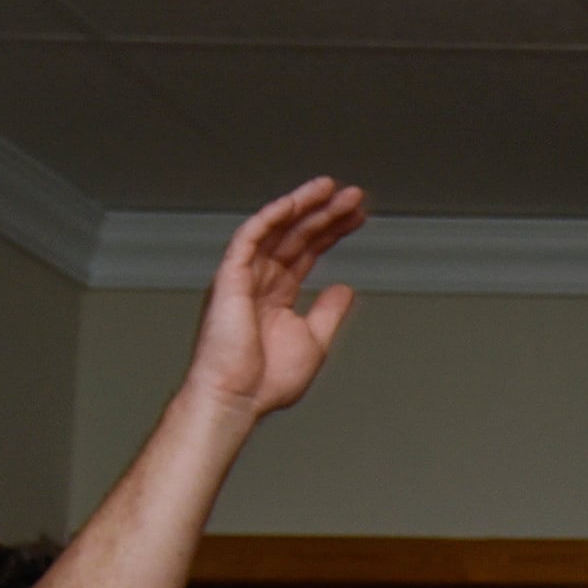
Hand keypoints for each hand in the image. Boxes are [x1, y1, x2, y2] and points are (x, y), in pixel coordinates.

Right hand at [180, 180, 365, 420]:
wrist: (238, 398)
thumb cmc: (267, 380)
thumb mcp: (314, 341)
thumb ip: (329, 311)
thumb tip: (344, 288)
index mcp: (277, 295)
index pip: (307, 252)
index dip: (331, 231)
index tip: (357, 216)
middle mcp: (259, 280)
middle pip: (296, 235)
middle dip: (325, 213)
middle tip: (353, 195)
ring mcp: (243, 276)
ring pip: (275, 229)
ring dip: (303, 206)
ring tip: (332, 188)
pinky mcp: (230, 277)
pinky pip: (250, 237)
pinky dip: (272, 217)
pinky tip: (296, 202)